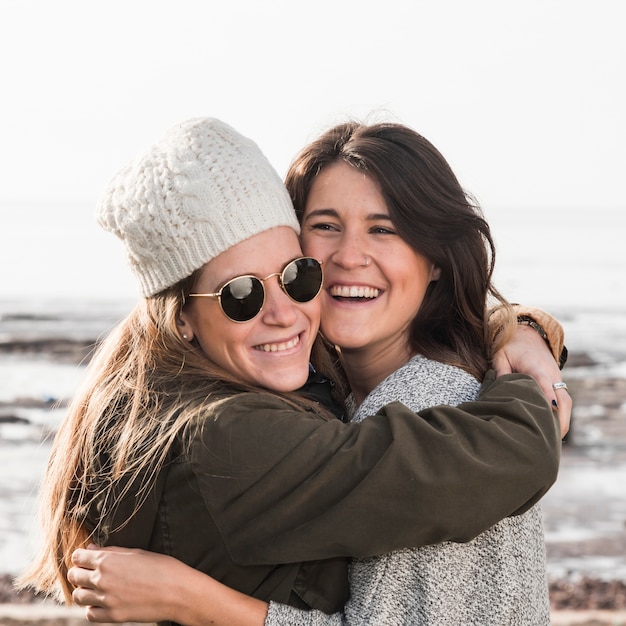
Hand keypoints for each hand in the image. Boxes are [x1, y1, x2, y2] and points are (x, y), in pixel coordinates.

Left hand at [68, 545, 267, 625]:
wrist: (178, 592)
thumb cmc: (162, 567)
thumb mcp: (137, 553)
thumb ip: (112, 552)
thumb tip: (92, 549)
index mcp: (108, 561)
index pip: (79, 558)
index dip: (81, 556)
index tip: (85, 557)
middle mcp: (102, 580)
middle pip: (74, 576)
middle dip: (78, 572)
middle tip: (86, 571)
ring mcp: (105, 600)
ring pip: (78, 597)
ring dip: (83, 590)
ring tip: (93, 587)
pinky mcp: (112, 617)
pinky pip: (89, 614)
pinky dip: (91, 608)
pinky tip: (101, 602)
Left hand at [492, 323, 570, 437]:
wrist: (528, 337)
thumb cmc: (511, 348)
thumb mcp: (501, 356)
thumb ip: (501, 372)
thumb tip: (500, 391)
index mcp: (536, 367)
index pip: (544, 383)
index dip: (548, 397)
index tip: (551, 412)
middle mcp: (552, 375)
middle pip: (563, 399)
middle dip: (561, 419)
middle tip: (552, 439)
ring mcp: (557, 380)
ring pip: (566, 403)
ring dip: (563, 421)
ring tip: (553, 441)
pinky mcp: (557, 385)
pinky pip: (564, 403)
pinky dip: (561, 417)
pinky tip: (553, 432)